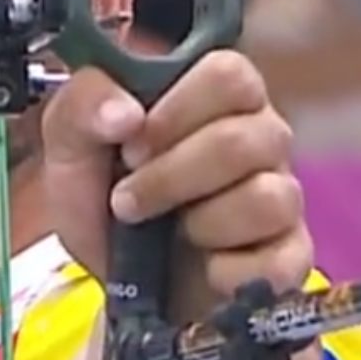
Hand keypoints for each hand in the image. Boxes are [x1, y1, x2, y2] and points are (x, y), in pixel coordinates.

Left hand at [41, 50, 311, 322]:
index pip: (230, 73)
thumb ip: (82, 106)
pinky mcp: (291, 256)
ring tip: (168, 234)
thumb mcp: (69, 148)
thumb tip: (125, 112)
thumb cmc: (103, 202)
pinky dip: (228, 272)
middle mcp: (260, 138)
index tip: (130, 145)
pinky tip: (204, 269)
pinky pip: (279, 260)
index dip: (177, 110)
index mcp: (214, 97)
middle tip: (126, 201)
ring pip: (267, 198)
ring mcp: (282, 196)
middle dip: (171, 176)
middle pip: (246, 138)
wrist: (119, 285)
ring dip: (199, 223)